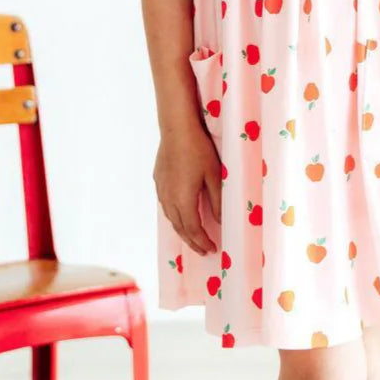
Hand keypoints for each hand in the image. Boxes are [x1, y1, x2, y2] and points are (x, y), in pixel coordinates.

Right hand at [153, 124, 222, 256]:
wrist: (176, 128)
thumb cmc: (199, 150)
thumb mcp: (214, 176)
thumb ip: (217, 201)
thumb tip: (220, 221)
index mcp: (183, 200)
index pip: (193, 229)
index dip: (202, 241)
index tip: (212, 249)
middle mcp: (168, 198)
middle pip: (179, 228)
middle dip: (192, 241)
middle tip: (203, 250)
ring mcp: (161, 189)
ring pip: (170, 218)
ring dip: (182, 230)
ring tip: (193, 237)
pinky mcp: (158, 180)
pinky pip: (166, 206)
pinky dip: (175, 216)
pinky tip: (180, 214)